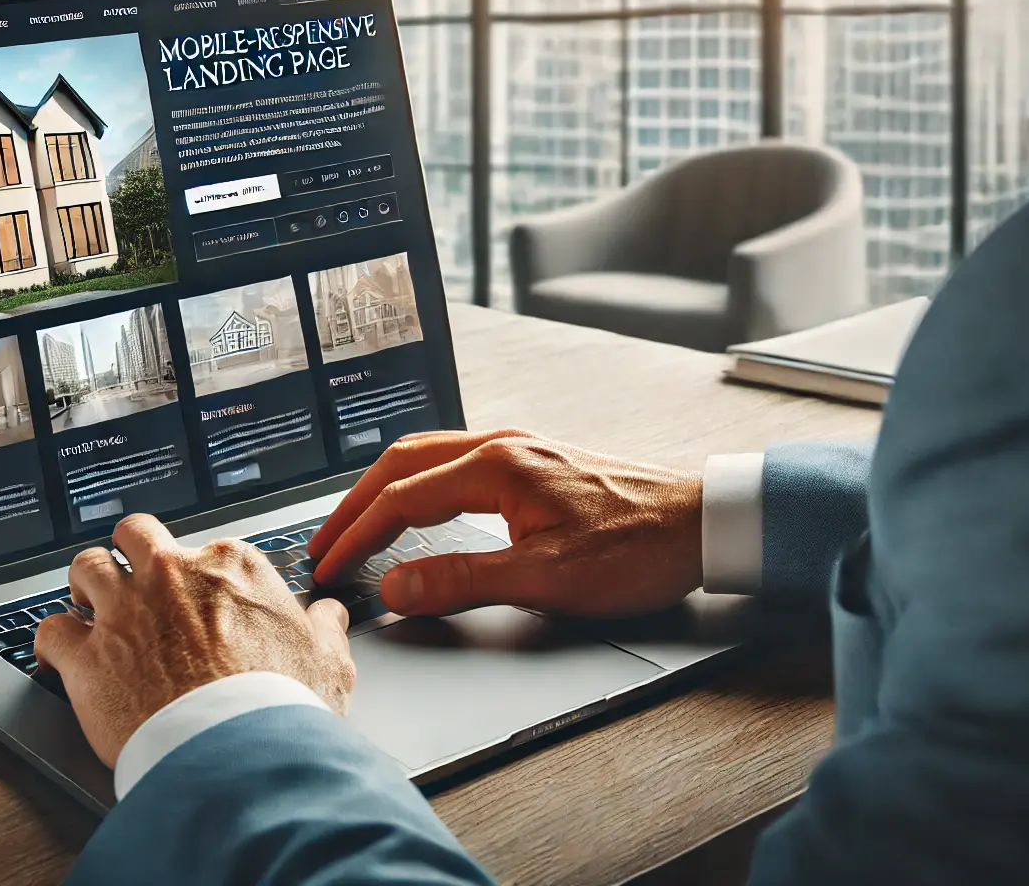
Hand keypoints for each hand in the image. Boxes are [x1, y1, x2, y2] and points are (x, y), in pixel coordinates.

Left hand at [34, 513, 355, 767]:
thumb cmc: (283, 709)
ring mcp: (125, 611)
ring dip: (85, 585)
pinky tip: (56, 654)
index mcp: (230, 567)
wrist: (239, 756)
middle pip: (135, 535)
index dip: (196, 575)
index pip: (205, 549)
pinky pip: (50, 629)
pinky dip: (51, 641)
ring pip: (86, 567)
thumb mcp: (328, 663)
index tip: (196, 599)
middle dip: (131, 554)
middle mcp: (172, 575)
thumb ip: (325, 630)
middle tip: (133, 582)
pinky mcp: (87, 655)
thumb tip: (329, 615)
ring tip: (89, 603)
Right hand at [308, 429, 703, 618]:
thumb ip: (463, 579)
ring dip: (383, 490)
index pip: (400, 498)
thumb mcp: (547, 577)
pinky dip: (416, 484)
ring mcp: (518, 448)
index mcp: (496, 465)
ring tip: (357, 525)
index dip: (355, 536)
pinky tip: (418, 506)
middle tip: (323, 544)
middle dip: (354, 506)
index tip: (327, 566)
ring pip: (425, 456)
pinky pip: (453, 461)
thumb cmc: (639, 547)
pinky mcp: (533, 461)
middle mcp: (501, 444)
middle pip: (400, 464)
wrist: (705, 523)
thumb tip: (397, 584)